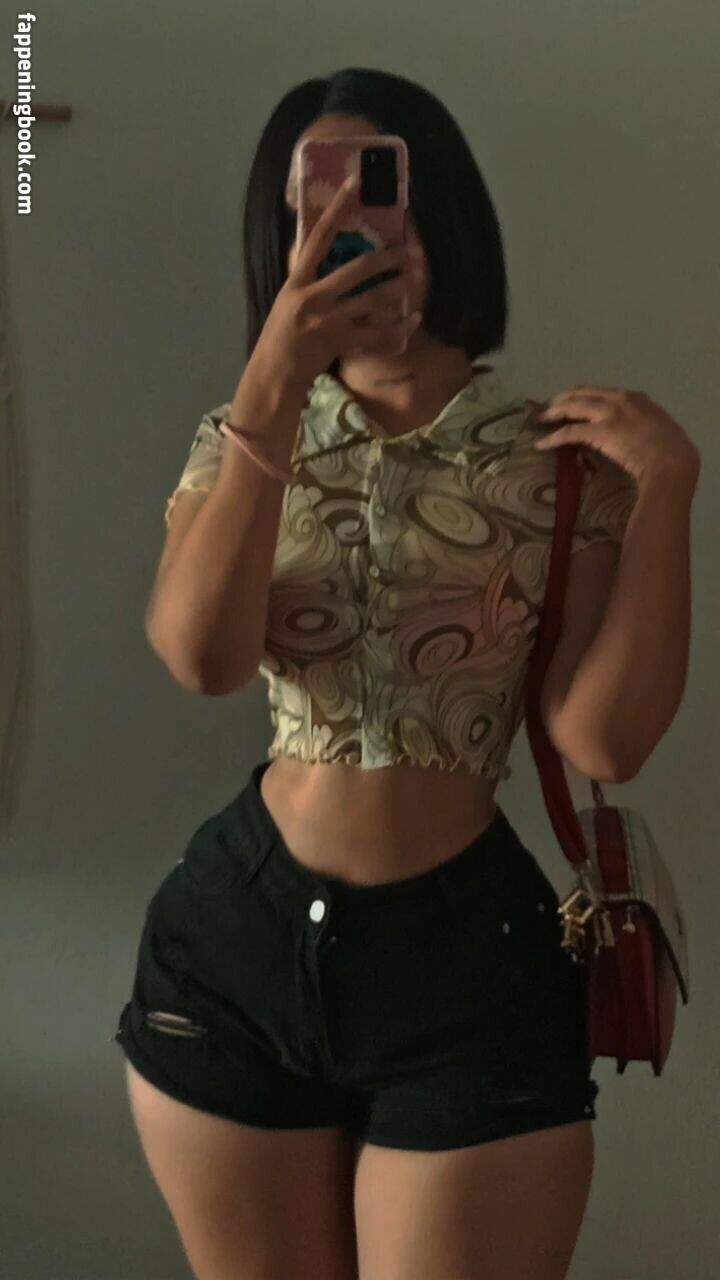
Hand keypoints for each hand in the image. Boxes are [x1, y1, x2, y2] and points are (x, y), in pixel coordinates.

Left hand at [529, 385, 699, 486]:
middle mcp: (620, 399)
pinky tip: (541, 444)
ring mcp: (609, 413)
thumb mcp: (658, 429)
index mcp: (636, 397)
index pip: (602, 392)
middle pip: (582, 394)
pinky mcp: (599, 431)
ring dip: (553, 412)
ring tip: (539, 419)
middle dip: (563, 399)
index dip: (584, 396)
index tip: (573, 401)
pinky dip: (553, 437)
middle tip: (548, 406)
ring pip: (572, 407)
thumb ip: (641, 425)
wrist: (672, 462)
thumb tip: (633, 434)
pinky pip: (569, 432)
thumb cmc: (672, 452)